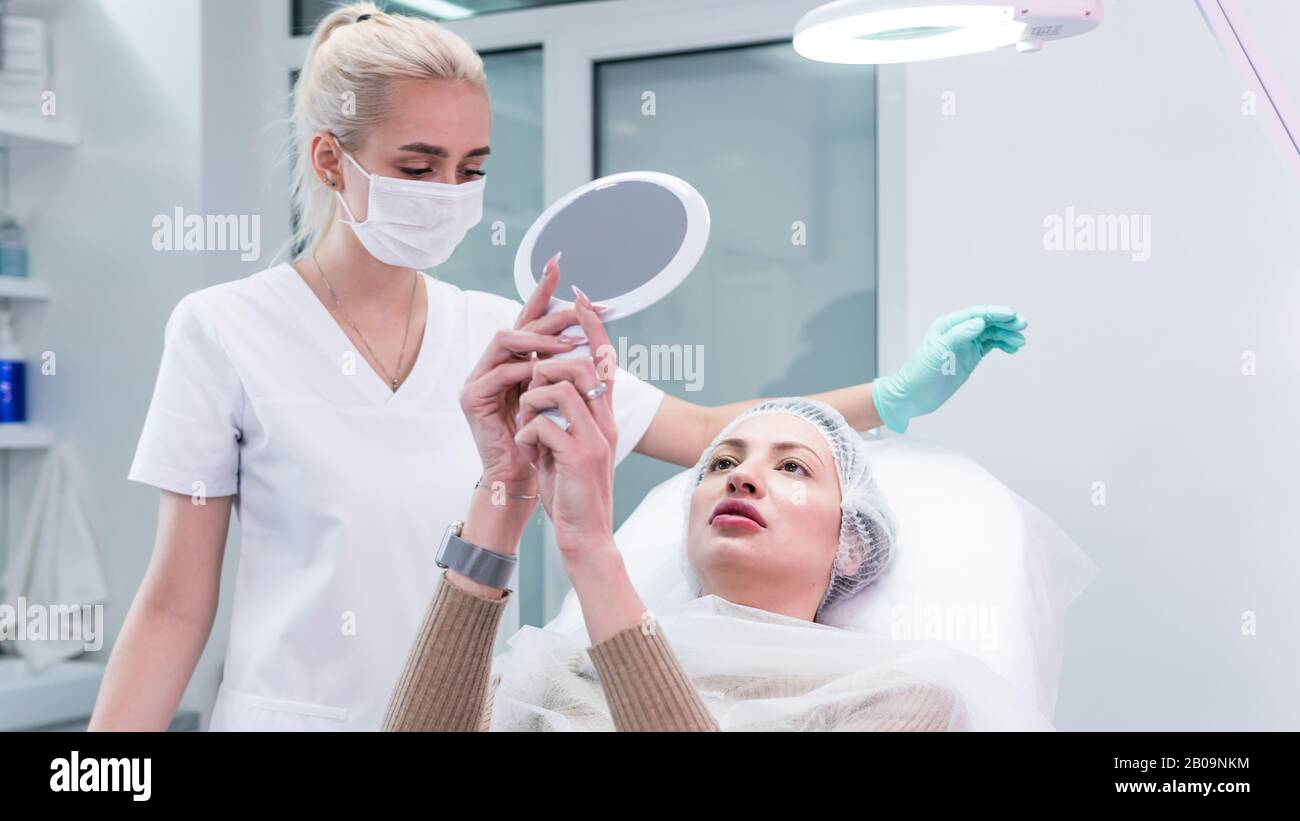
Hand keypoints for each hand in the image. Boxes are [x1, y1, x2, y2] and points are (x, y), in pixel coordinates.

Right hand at [459, 255, 587, 484]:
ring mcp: (479, 378)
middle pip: (520, 323)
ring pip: (506, 339)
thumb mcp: (559, 394)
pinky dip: (525, 369)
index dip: (542, 290)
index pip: (528, 317)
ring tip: (572, 343)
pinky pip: (499, 372)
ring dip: (541, 338)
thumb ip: (564, 365)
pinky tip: (544, 373)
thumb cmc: (544, 438)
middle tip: (582, 308)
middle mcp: (494, 363)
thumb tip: (590, 334)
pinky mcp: (472, 397)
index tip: (560, 264)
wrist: (522, 475)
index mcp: (515, 359)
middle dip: (552, 312)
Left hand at [513, 289, 619, 562]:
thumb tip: (542, 382)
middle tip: (528, 383)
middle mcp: (605, 421)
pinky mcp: (579, 456)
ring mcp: (595, 437)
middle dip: (546, 366)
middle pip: (579, 365)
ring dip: (532, 402)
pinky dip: (529, 434)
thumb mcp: (569, 445)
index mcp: (603, 416)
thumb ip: (564, 413)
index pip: (601, 359)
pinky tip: (532, 454)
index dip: (590, 326)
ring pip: (558, 388)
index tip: (577, 295)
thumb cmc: (573, 491)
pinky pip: (544, 423)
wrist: (586, 534)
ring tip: (527, 426)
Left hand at [872, 305, 1027, 432]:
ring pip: (992, 334)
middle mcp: (958, 331)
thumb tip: (979, 322)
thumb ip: (958, 337)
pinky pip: (991, 346)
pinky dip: (1003, 345)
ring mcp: (966, 344)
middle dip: (1005, 322)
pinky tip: (1013, 349)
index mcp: (947, 325)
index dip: (995, 312)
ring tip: (1021, 342)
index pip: (975, 314)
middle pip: (987, 321)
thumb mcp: (938, 354)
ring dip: (1007, 335)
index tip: (1012, 315)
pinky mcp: (971, 356)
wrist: (914, 396)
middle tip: (1023, 326)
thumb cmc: (920, 373)